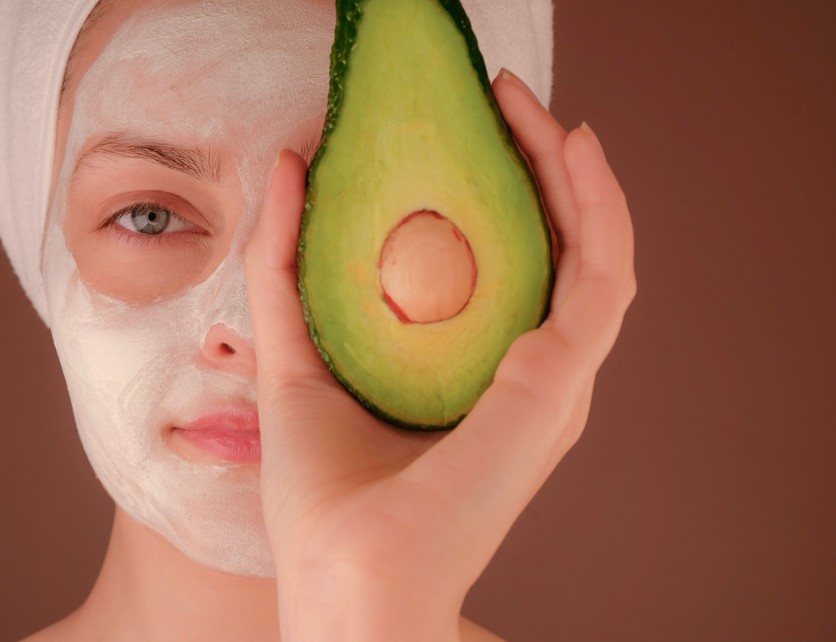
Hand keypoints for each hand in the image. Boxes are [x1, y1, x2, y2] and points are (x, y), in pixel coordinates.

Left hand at [245, 69, 635, 640]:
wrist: (344, 580)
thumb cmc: (324, 498)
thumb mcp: (292, 356)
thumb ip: (284, 265)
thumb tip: (286, 163)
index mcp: (480, 381)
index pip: (510, 267)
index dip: (499, 190)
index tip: (465, 128)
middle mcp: (530, 380)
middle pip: (555, 250)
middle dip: (536, 165)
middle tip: (500, 99)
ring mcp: (554, 384)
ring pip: (593, 251)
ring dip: (571, 170)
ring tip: (528, 106)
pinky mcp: (559, 386)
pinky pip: (602, 277)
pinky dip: (599, 207)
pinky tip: (571, 149)